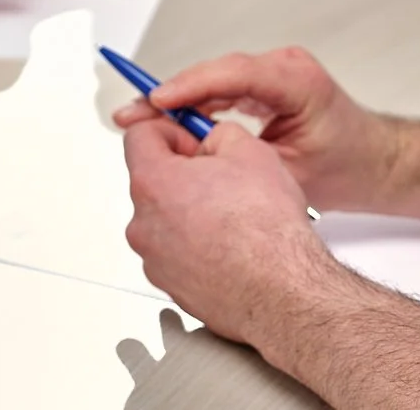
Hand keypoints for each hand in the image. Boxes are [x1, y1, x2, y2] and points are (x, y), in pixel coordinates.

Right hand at [112, 46, 396, 212]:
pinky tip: (166, 119)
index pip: (234, 74)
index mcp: (298, 82)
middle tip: (130, 115)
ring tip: (138, 119)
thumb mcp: (290, 173)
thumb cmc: (347, 167)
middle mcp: (285, 67)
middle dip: (170, 94)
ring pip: (213, 78)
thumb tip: (193, 159)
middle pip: (215, 72)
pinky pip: (221, 86)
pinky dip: (194, 102)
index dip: (189, 86)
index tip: (155, 100)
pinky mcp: (266, 81)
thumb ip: (242, 160)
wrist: (374, 160)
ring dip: (176, 99)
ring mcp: (275, 70)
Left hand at [122, 116, 339, 343]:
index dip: (171, 131)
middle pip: (153, 180)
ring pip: (165, 219)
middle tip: (223, 178)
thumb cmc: (266, 229)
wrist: (279, 288)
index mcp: (153, 182)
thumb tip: (213, 139)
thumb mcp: (250, 150)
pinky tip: (229, 245)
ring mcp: (154, 259)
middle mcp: (143, 223)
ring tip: (232, 217)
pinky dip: (195, 245)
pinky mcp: (169, 285)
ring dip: (190, 211)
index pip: (139, 136)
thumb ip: (218, 133)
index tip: (192, 139)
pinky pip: (176, 252)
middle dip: (184, 173)